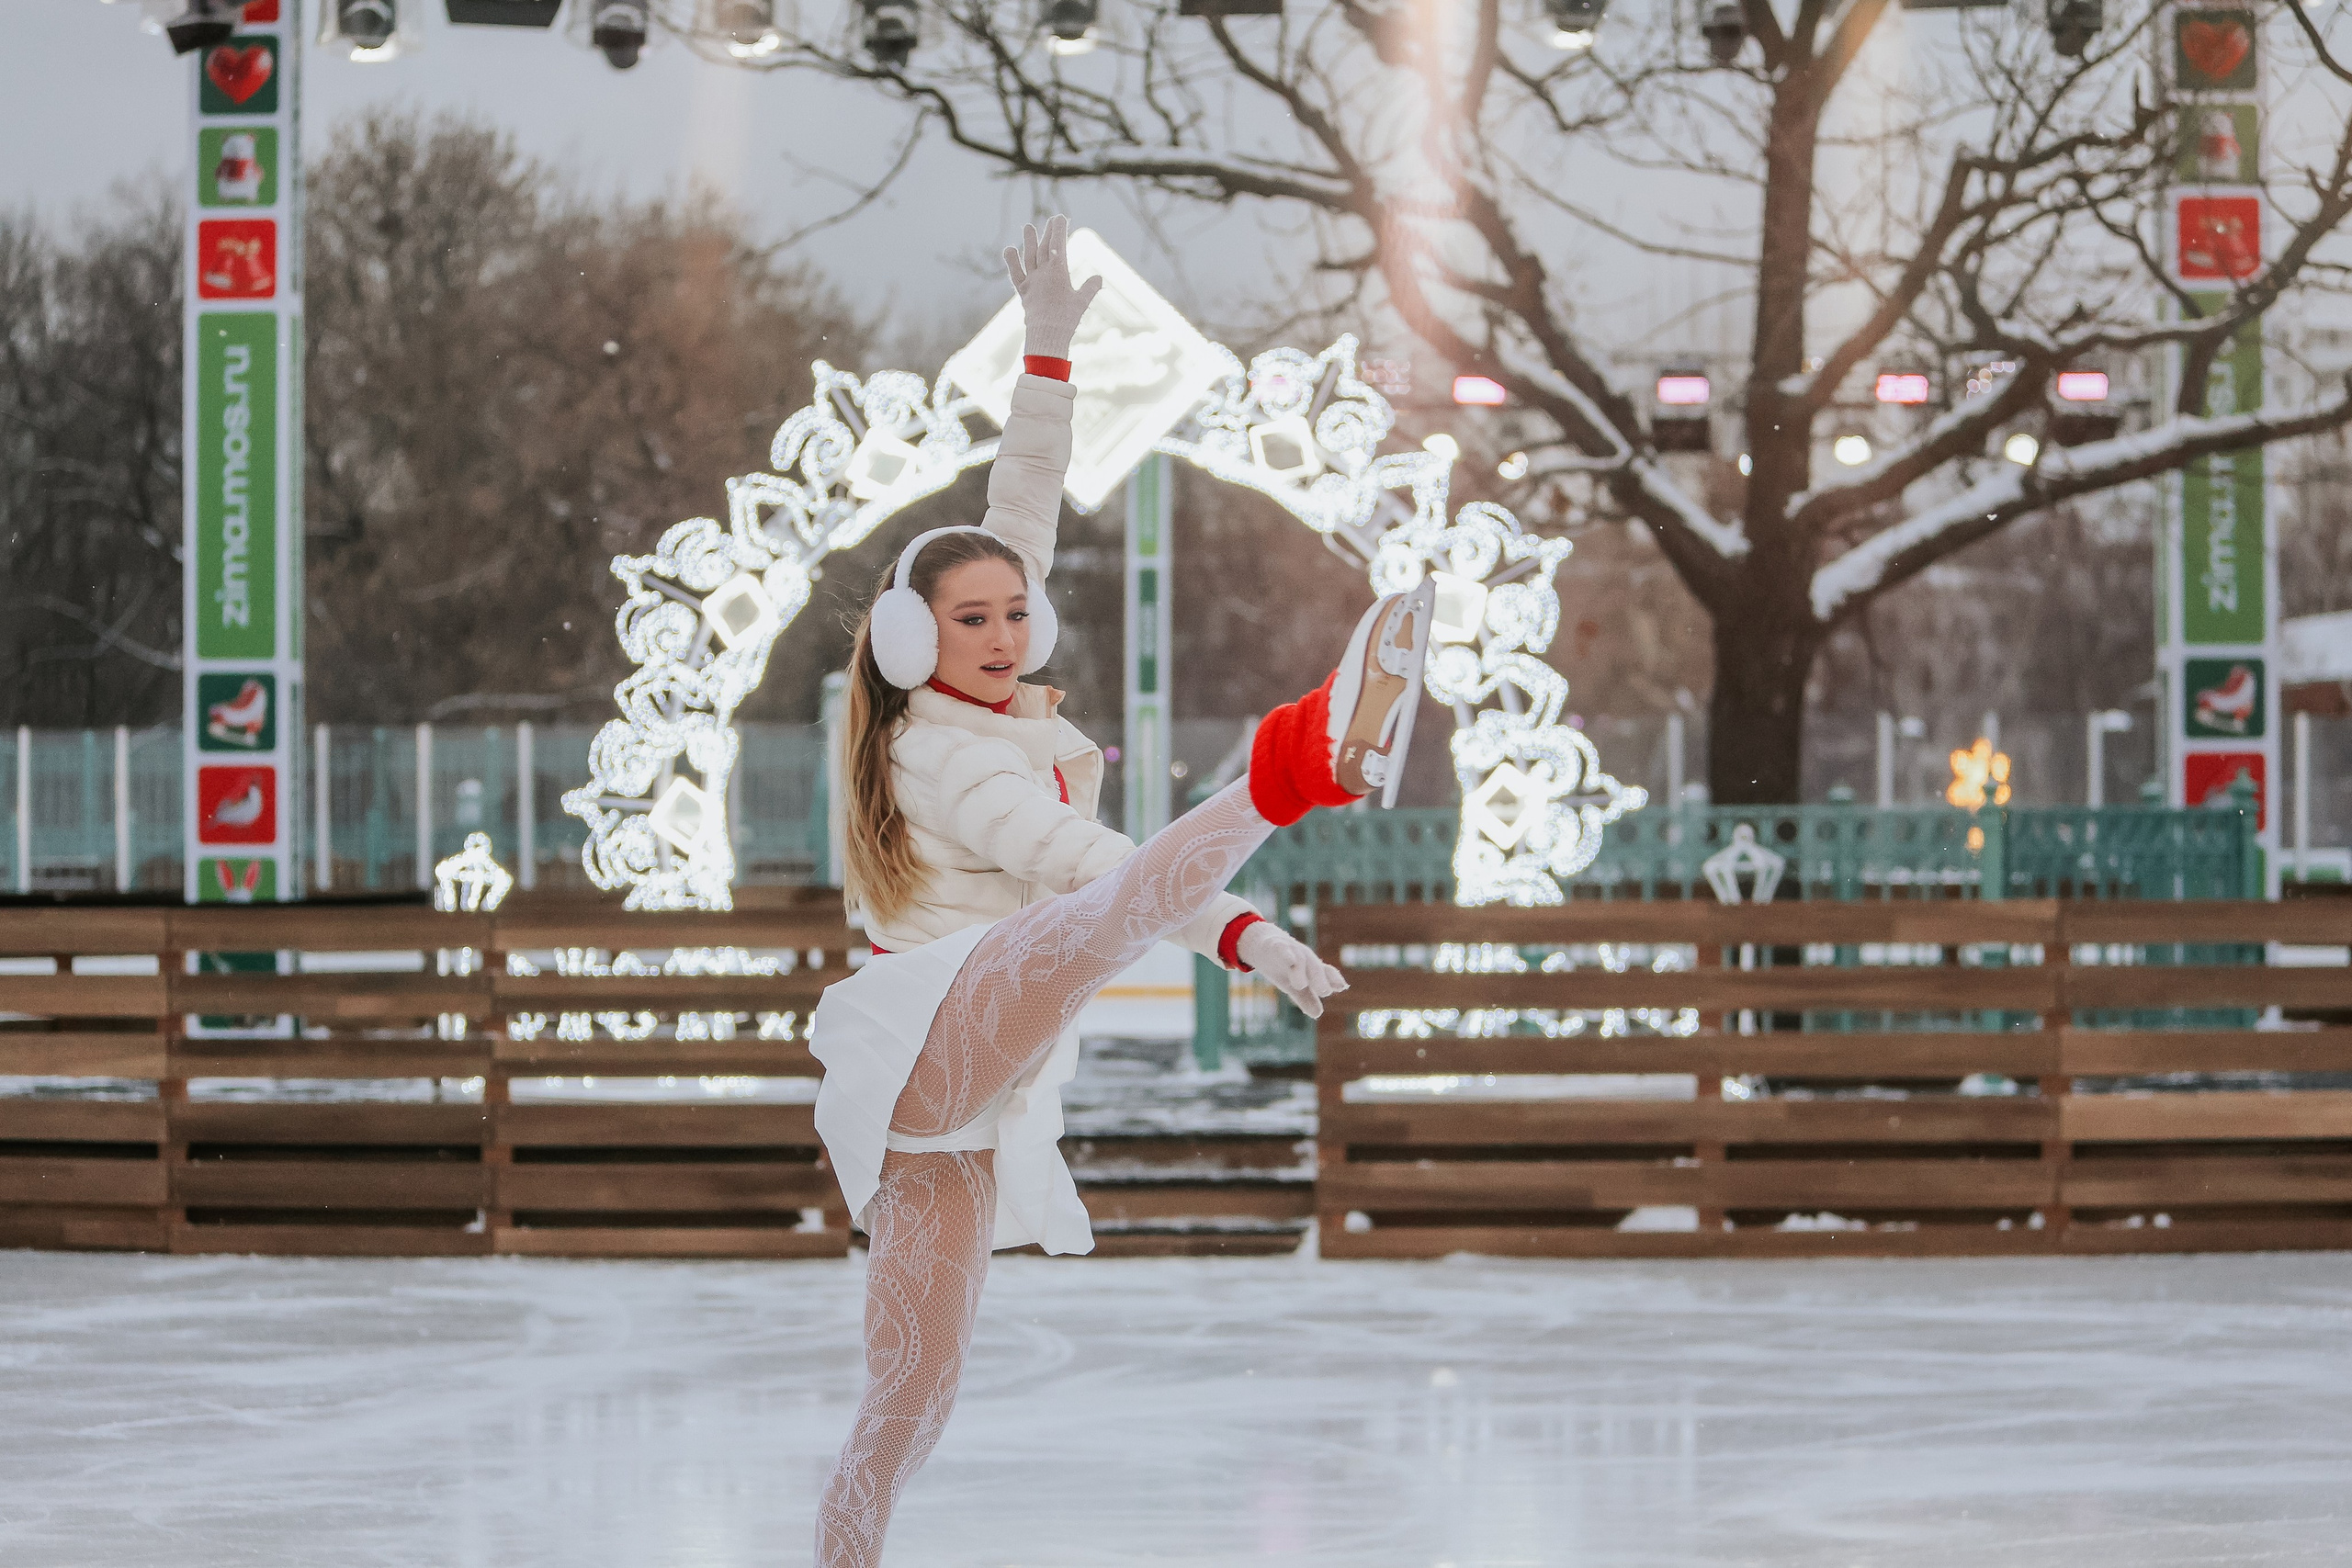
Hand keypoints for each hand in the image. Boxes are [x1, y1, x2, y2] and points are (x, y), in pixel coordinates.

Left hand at [1002, 214, 1102, 361]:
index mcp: (1058, 272)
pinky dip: (1012, 262)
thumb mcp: (1082, 302)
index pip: (1057, 245)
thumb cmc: (1067, 319)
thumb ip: (1090, 288)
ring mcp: (1031, 281)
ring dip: (1028, 241)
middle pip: (1044, 247)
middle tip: (1051, 220)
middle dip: (1048, 232)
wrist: (1047, 335)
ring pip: (1029, 256)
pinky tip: (1009, 249)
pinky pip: (1016, 274)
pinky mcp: (1023, 292)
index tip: (1059, 218)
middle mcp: (1042, 273)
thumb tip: (1098, 278)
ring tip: (1028, 227)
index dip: (1059, 230)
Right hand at [1236, 922, 1347, 1019]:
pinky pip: (1282, 950)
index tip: (1341, 987)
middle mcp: (1305, 958)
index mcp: (1311, 967)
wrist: (1264, 945)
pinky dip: (1287, 955)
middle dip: (1320, 979)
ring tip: (1300, 985)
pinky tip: (1290, 961)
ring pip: (1299, 960)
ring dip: (1300, 972)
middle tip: (1325, 991)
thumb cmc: (1284, 967)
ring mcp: (1292, 951)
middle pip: (1315, 968)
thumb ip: (1306, 998)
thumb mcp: (1294, 985)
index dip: (1334, 979)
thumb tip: (1317, 1014)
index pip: (1326, 973)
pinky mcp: (1276, 946)